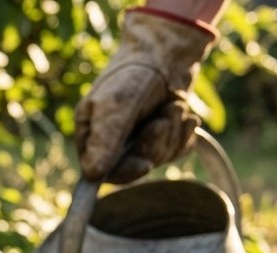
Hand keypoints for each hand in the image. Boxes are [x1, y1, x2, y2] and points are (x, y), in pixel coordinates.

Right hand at [75, 10, 215, 182]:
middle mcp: (113, 142)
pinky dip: (185, 134)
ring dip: (173, 132)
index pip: (101, 172)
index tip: (145, 165)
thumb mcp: (116, 105)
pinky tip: (184, 114)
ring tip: (173, 106)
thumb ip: (105, 140)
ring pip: (160, 159)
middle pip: (134, 167)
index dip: (126, 171)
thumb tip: (92, 175)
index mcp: (91, 135)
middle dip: (154, 144)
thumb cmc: (134, 74)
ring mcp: (140, 141)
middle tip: (162, 120)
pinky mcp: (164, 138)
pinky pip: (178, 151)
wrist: (167, 52)